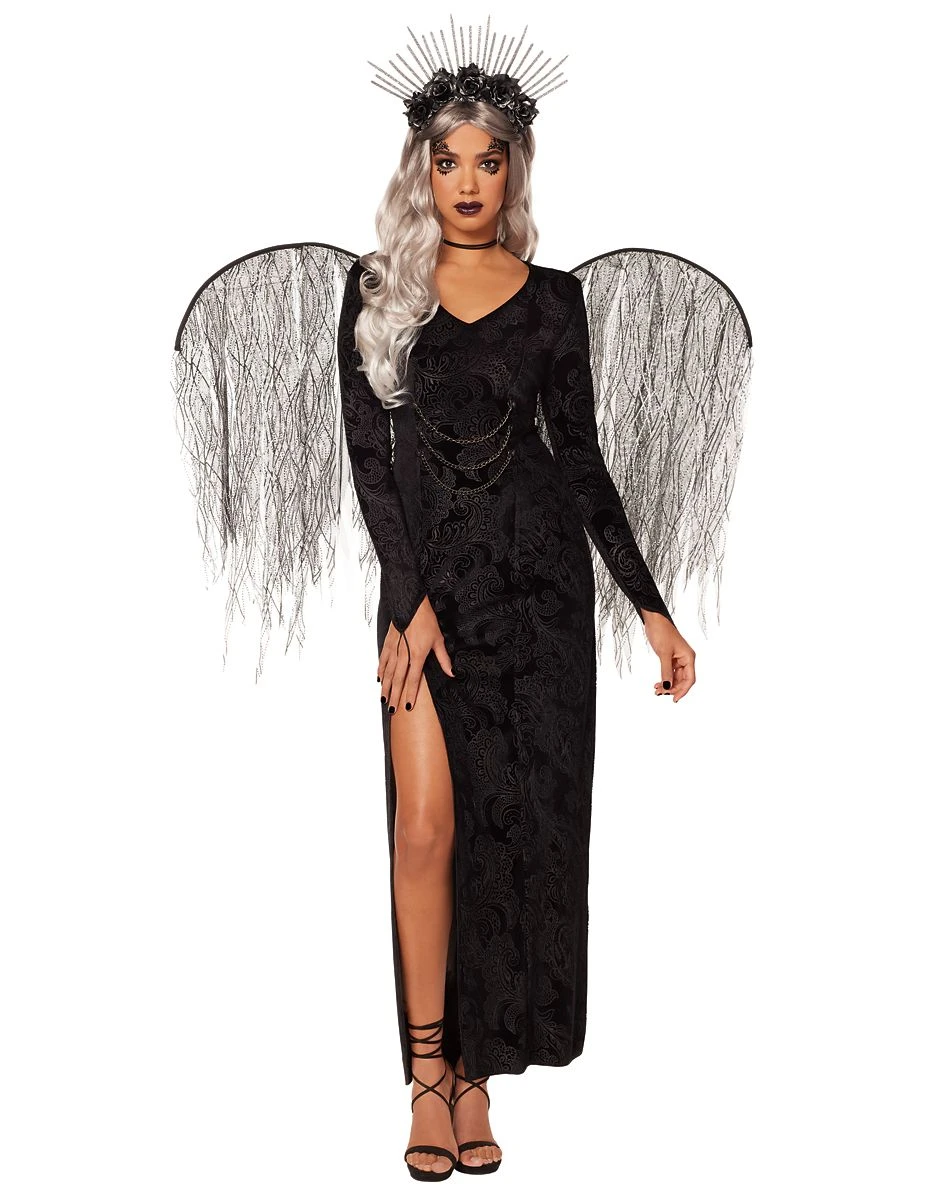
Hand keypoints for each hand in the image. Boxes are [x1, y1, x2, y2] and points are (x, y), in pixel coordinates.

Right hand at [378, 596, 454, 713]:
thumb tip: (452, 673)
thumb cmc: (426, 621)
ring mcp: (394, 649)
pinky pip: (382, 660)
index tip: (408, 706)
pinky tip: (380, 679)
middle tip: (392, 709)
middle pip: (398, 680)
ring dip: (386, 687)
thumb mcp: (438, 640)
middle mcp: (403, 654)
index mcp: (417, 655)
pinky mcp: (388, 643)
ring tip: (384, 699)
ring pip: (388, 673)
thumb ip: (443, 659)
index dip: (410, 694)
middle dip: (395, 696)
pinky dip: (381, 671)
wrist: (411, 604)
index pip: (413, 680)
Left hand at [642, 611, 695, 702]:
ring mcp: (679, 659)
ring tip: (656, 690)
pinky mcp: (671, 658)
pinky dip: (665, 678)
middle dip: (672, 688)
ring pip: (676, 677)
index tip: (674, 699)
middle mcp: (686, 659)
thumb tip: (667, 687)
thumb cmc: (661, 633)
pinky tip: (657, 684)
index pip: (690, 679)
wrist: (654, 620)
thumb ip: (666, 672)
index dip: (682, 690)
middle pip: (683, 680)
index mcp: (689, 657)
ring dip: (667, 685)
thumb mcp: (663, 654)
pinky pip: (670, 672)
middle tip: (660, 694)